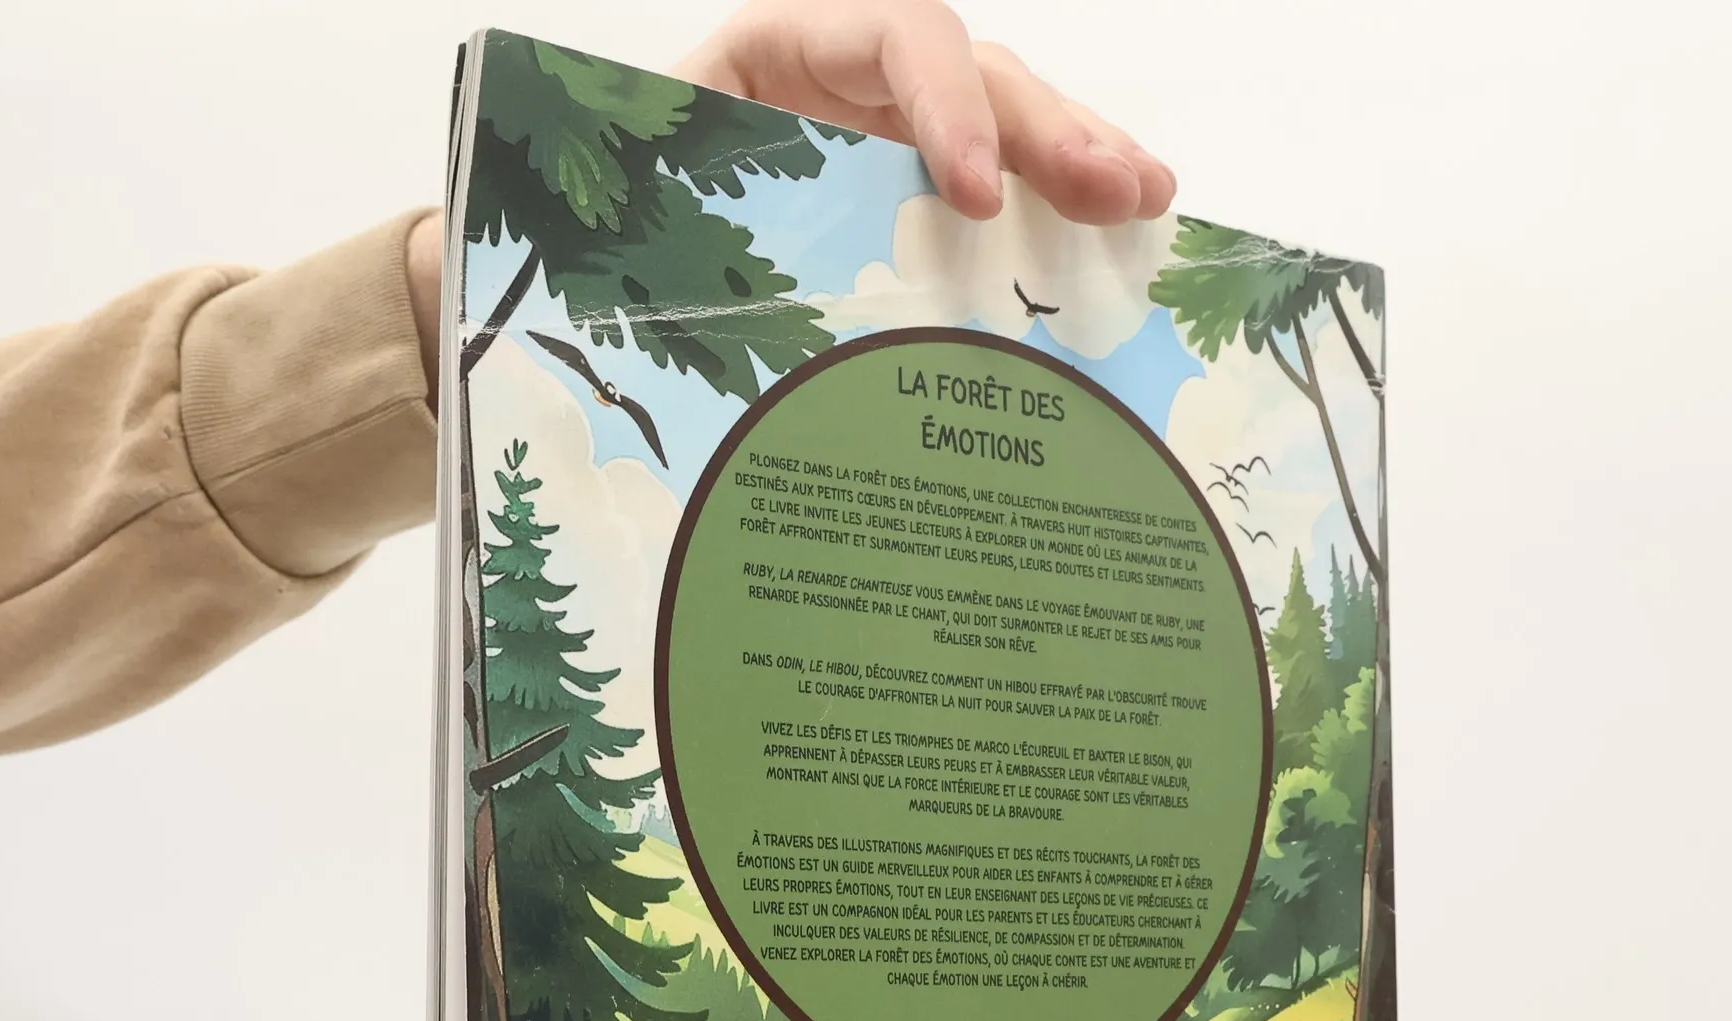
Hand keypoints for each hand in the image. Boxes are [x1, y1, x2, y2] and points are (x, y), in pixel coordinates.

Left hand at [407, 3, 1175, 401]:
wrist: (592, 273)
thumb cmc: (600, 230)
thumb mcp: (614, 191)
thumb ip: (631, 193)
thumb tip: (583, 227)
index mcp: (772, 54)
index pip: (892, 36)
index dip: (946, 104)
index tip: (976, 194)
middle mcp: (849, 84)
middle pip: (974, 75)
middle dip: (1051, 130)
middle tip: (1120, 192)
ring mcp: (894, 141)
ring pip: (1006, 126)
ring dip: (1081, 161)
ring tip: (1148, 204)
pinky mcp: (918, 205)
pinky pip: (1001, 192)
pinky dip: (1058, 213)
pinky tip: (1125, 235)